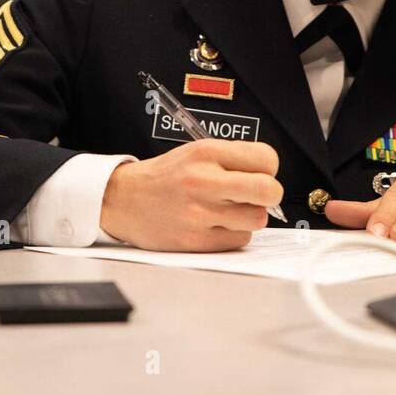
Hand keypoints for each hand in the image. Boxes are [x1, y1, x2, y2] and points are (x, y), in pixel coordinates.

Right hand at [99, 139, 283, 251]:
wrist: (124, 200)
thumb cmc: (167, 176)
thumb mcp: (197, 152)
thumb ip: (233, 160)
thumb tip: (271, 177)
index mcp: (207, 152)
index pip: (267, 158)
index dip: (268, 168)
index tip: (259, 173)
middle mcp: (203, 181)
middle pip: (269, 190)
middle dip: (270, 194)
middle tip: (258, 195)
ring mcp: (199, 214)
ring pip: (257, 219)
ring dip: (250, 216)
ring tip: (229, 210)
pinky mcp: (195, 241)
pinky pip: (239, 240)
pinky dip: (233, 234)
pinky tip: (215, 225)